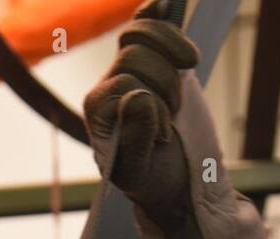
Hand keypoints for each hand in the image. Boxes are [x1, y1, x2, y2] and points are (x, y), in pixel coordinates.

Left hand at [83, 0, 197, 210]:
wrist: (171, 180)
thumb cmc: (150, 179)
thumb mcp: (138, 171)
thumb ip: (134, 138)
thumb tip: (137, 95)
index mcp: (98, 109)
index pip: (126, 83)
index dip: (153, 105)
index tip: (164, 136)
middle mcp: (109, 83)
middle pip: (134, 54)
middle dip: (164, 82)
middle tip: (174, 113)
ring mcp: (131, 68)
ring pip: (143, 33)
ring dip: (173, 55)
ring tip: (182, 85)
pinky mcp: (155, 60)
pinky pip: (147, 23)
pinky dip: (158, 13)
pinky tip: (168, 4)